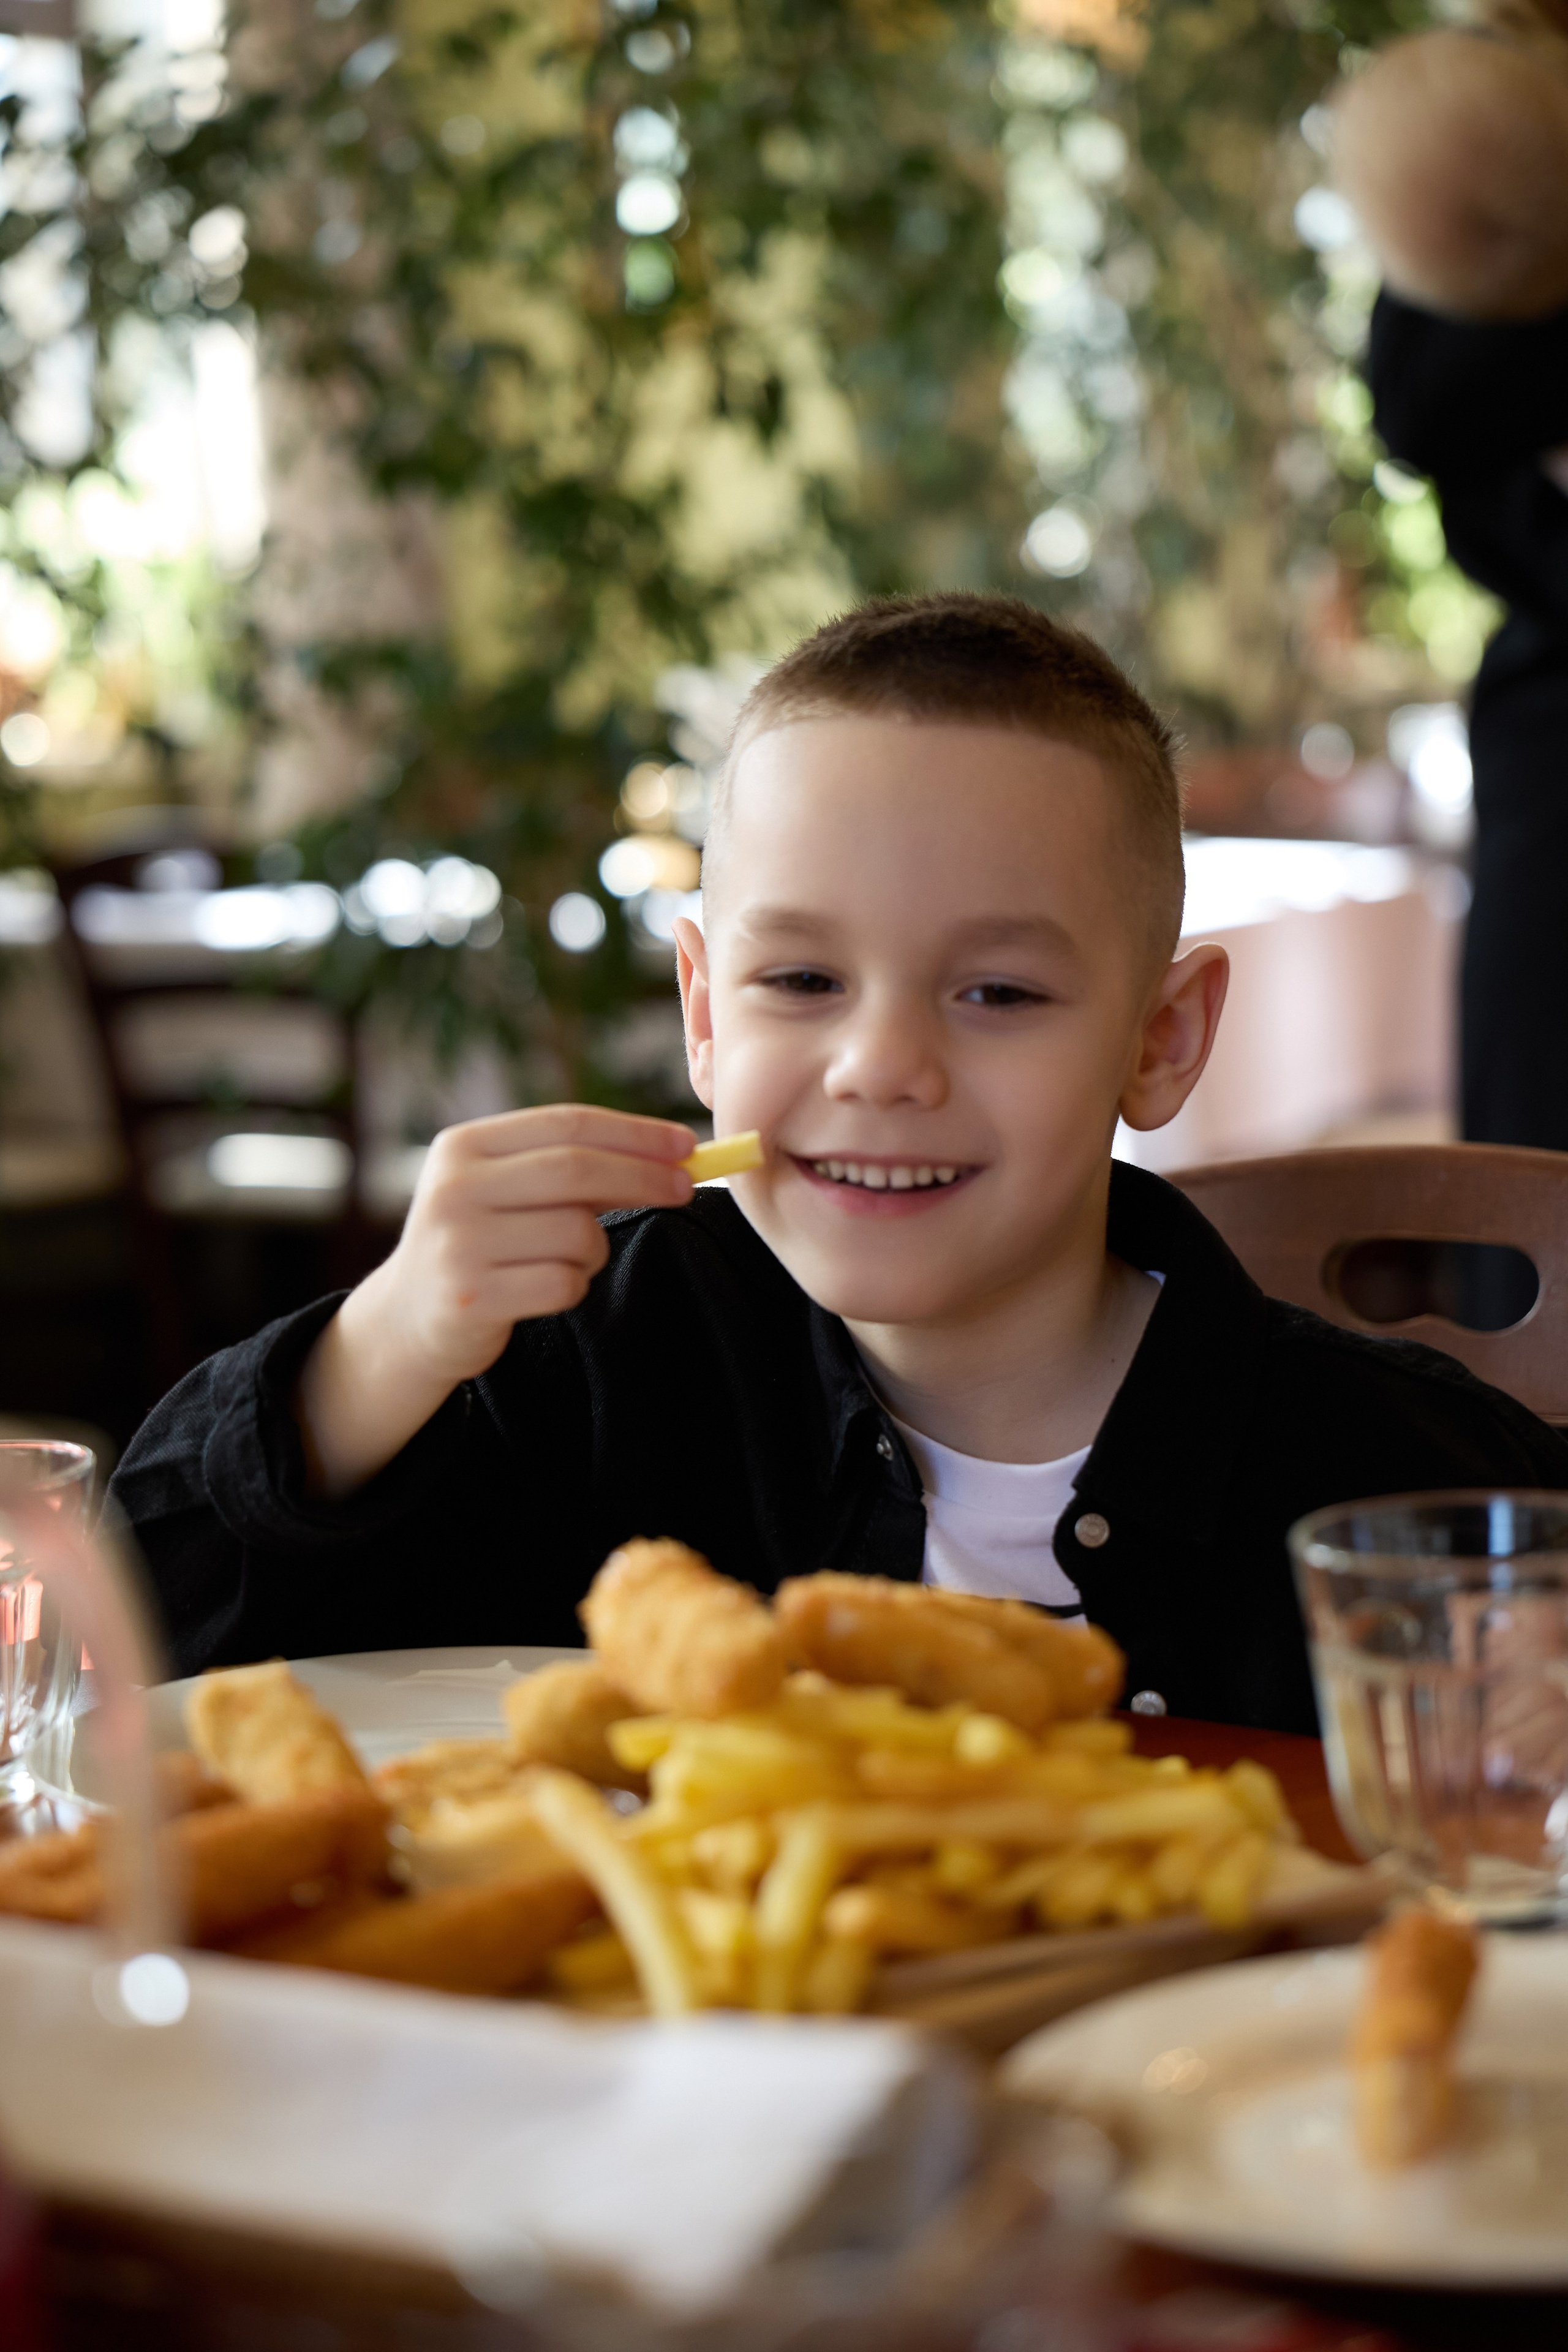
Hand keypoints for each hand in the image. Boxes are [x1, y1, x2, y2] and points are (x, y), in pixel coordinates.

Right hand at [296, 1105, 694, 1494]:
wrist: (408, 1319)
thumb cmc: (481, 1243)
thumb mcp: (503, 1189)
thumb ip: (568, 1166)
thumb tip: (671, 1155)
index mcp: (464, 1146)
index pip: (566, 1124)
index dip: (633, 1132)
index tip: (684, 1145)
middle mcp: (455, 1188)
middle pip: (576, 1170)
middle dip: (643, 1177)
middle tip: (685, 1188)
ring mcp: (458, 1243)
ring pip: (576, 1232)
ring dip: (595, 1249)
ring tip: (570, 1259)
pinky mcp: (471, 1297)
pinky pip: (563, 1283)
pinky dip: (574, 1285)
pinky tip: (546, 1287)